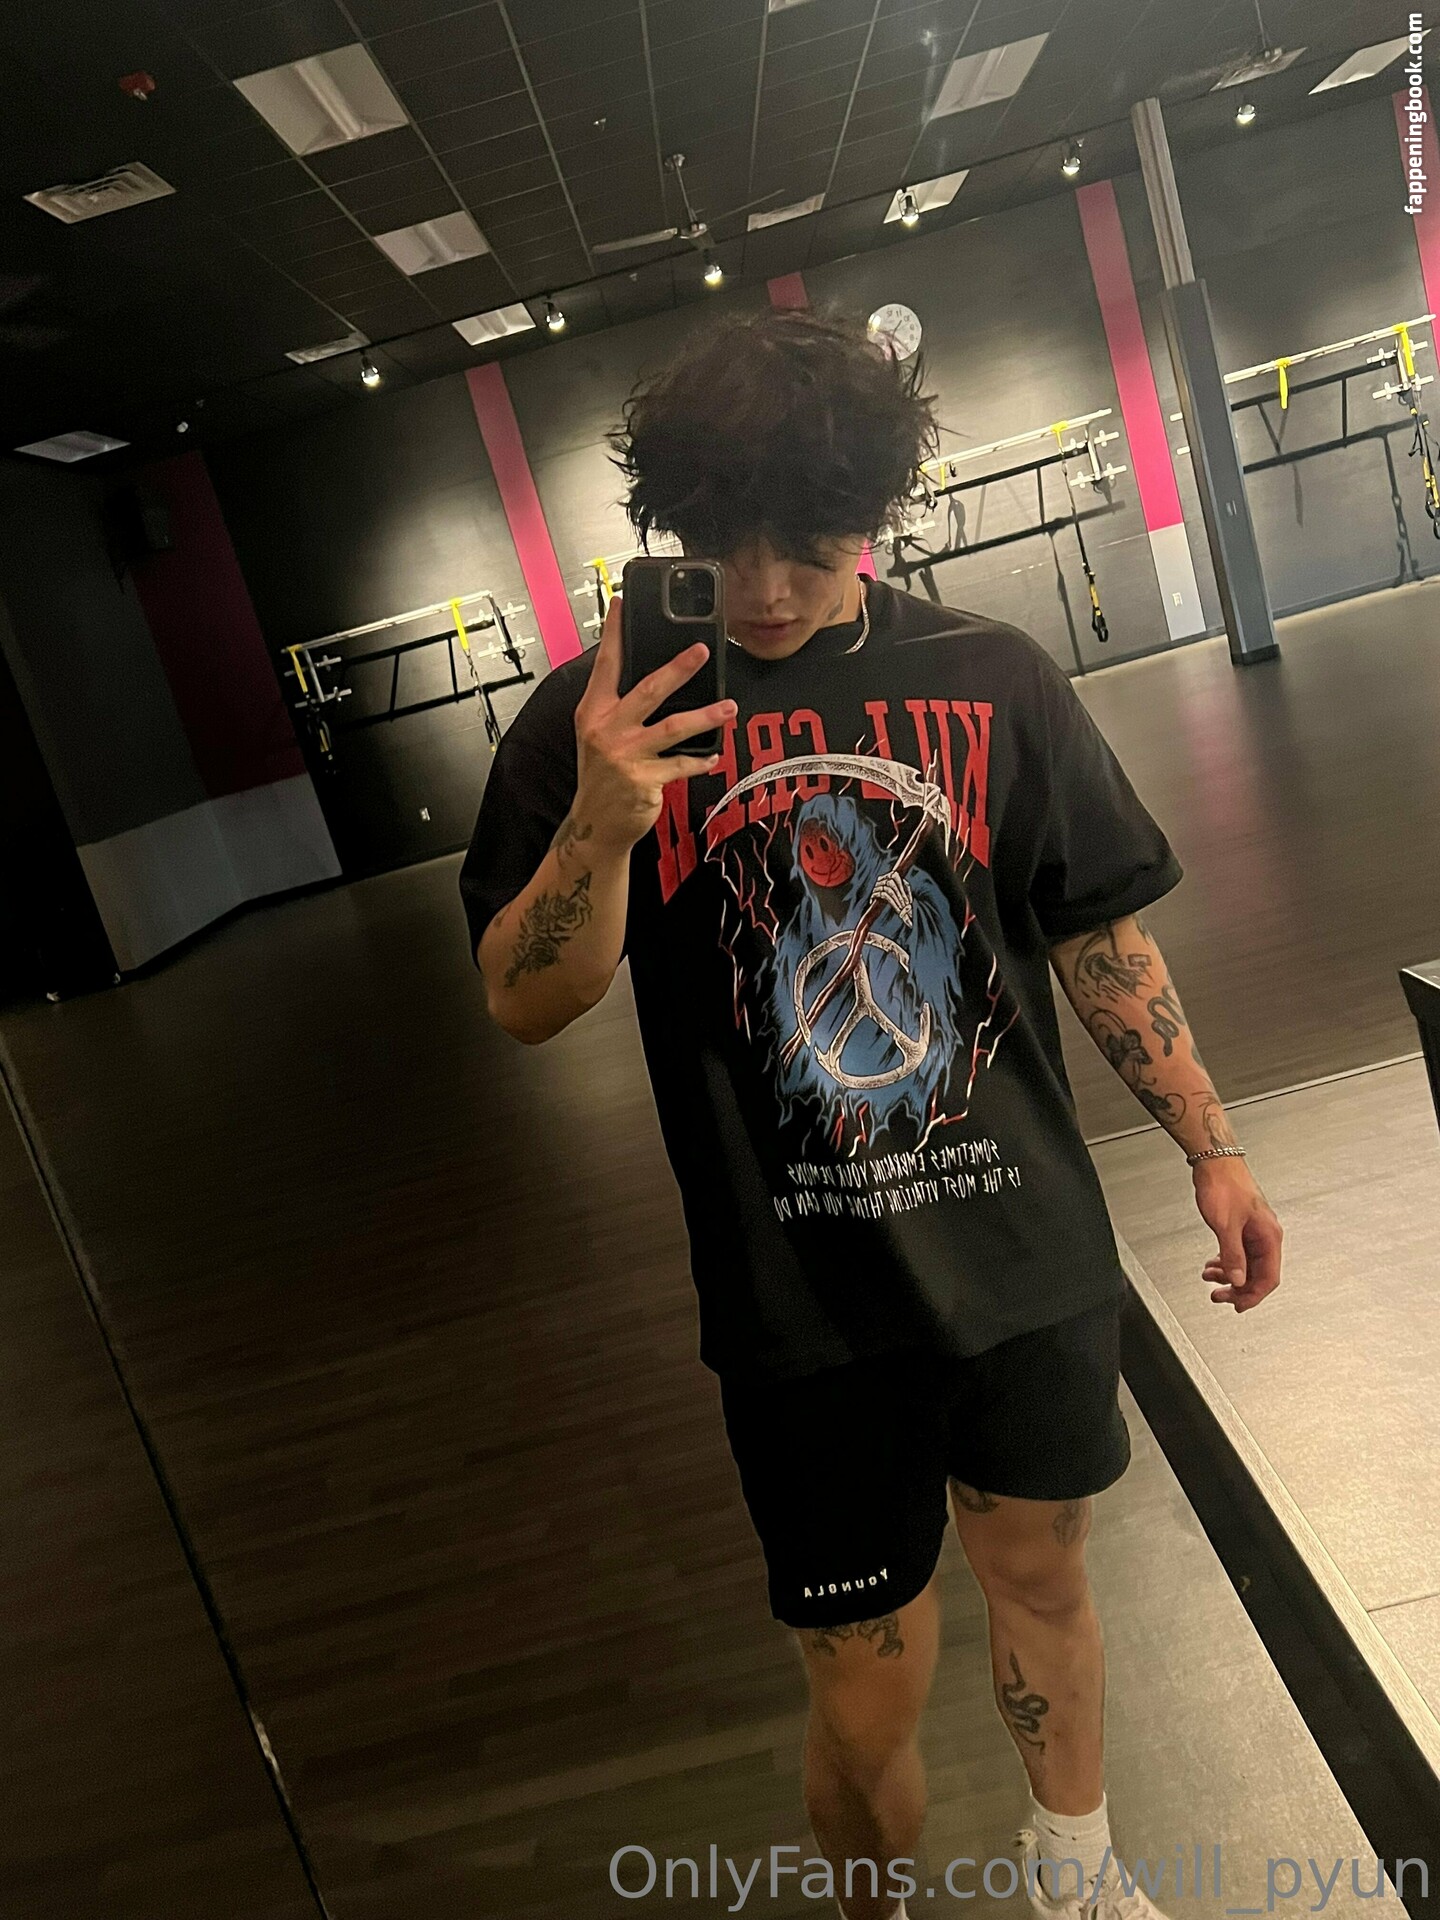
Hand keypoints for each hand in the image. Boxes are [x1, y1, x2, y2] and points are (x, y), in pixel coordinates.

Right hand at [571, 592, 735, 854]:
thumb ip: (619, 704)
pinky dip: (700, 759)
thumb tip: (657, 675)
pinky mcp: (644, 780)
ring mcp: (625, 755)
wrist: (596, 823)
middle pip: (647, 690)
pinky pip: (681, 764)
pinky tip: (714, 755)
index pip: (606, 664)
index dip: (614, 633)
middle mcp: (606, 729)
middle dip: (677, 669)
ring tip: (729, 707)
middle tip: (702, 651)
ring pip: (672, 727)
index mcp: (593, 711)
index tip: (622, 603)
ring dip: (705, 716)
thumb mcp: (599, 733)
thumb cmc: (602, 774)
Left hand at [1192, 1159, 1282, 1311]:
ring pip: (1246, 1263)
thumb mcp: (1225, 1225)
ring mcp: (1253, 1230)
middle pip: (1257, 1273)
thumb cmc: (1223, 1184)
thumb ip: (1233, 1255)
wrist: (1214, 1161)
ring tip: (1209, 1278)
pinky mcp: (1242, 1225)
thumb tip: (1238, 1281)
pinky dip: (1226, 1261)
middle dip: (1238, 1287)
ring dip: (1229, 1274)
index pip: (1268, 1277)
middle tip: (1218, 1295)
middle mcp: (1265, 1234)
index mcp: (1269, 1236)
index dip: (1253, 1295)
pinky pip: (1238, 1252)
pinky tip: (1213, 1264)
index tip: (1237, 1305)